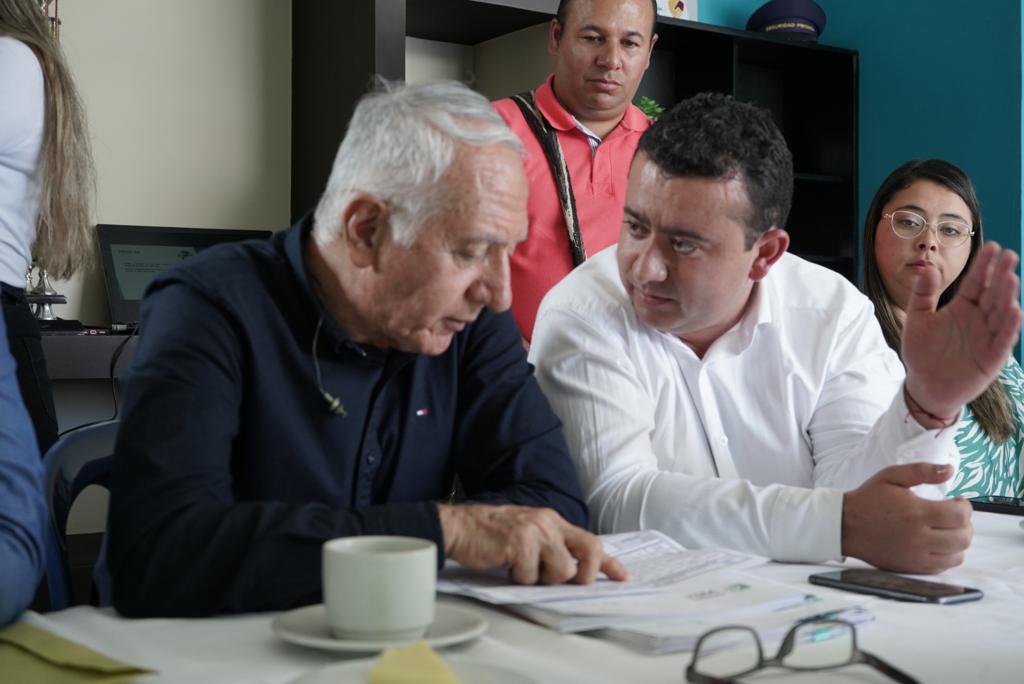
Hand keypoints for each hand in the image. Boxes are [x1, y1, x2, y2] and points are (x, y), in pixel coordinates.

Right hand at [437, 503, 627, 584]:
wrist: (458, 527)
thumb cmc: (490, 534)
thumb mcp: (527, 532)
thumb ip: (550, 545)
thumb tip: (572, 571)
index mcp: (552, 520)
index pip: (590, 540)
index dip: (610, 562)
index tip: (624, 576)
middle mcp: (548, 522)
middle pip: (590, 551)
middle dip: (583, 575)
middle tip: (561, 580)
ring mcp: (535, 532)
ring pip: (561, 571)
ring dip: (541, 579)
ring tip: (521, 569)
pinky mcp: (519, 543)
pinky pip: (530, 575)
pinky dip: (518, 579)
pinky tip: (505, 566)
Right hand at [841, 462, 971, 573]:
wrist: (845, 526)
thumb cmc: (868, 499)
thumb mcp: (891, 476)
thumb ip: (921, 471)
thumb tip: (950, 470)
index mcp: (916, 513)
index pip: (960, 515)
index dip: (965, 507)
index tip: (957, 501)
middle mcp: (919, 537)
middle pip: (963, 537)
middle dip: (965, 524)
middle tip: (954, 516)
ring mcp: (916, 556)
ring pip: (958, 555)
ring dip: (958, 541)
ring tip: (947, 530)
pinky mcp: (912, 567)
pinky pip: (943, 567)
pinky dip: (947, 555)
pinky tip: (937, 543)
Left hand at [902, 242, 1021, 420]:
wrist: (924, 386)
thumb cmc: (922, 352)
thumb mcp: (917, 320)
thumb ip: (922, 294)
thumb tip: (927, 267)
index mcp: (963, 307)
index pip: (977, 282)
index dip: (984, 266)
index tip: (991, 246)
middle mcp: (979, 319)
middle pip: (993, 293)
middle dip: (1001, 274)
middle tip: (1009, 255)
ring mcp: (987, 337)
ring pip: (1001, 313)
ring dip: (1007, 297)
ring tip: (1011, 278)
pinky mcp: (992, 357)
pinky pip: (1003, 339)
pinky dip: (1010, 326)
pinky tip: (1015, 310)